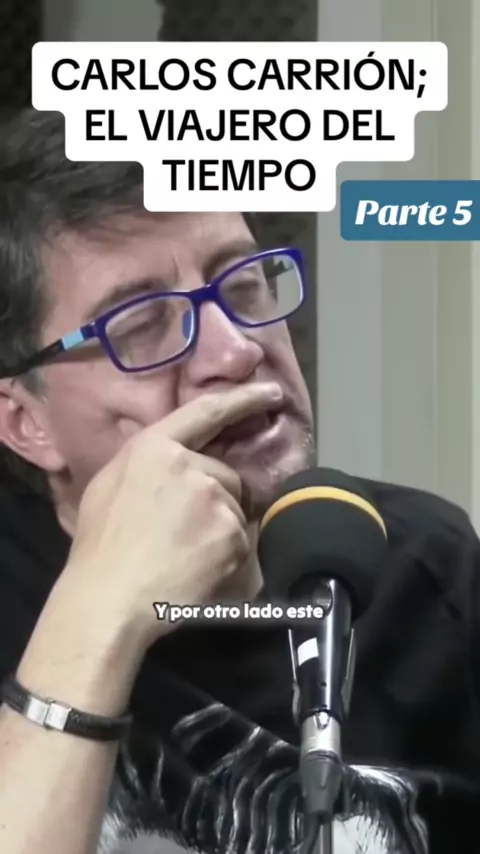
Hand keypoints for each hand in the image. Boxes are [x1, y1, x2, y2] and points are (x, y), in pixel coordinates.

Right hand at [63, 382, 282, 650]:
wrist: (108, 597)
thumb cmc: (100, 545)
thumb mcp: (111, 485)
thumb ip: (147, 462)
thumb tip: (171, 456)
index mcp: (154, 448)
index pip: (206, 413)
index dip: (243, 399)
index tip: (272, 392)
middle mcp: (188, 465)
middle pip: (225, 474)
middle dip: (216, 498)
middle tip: (184, 531)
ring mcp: (212, 498)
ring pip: (234, 508)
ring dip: (220, 529)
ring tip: (186, 553)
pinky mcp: (229, 532)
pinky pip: (240, 540)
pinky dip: (226, 555)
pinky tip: (198, 568)